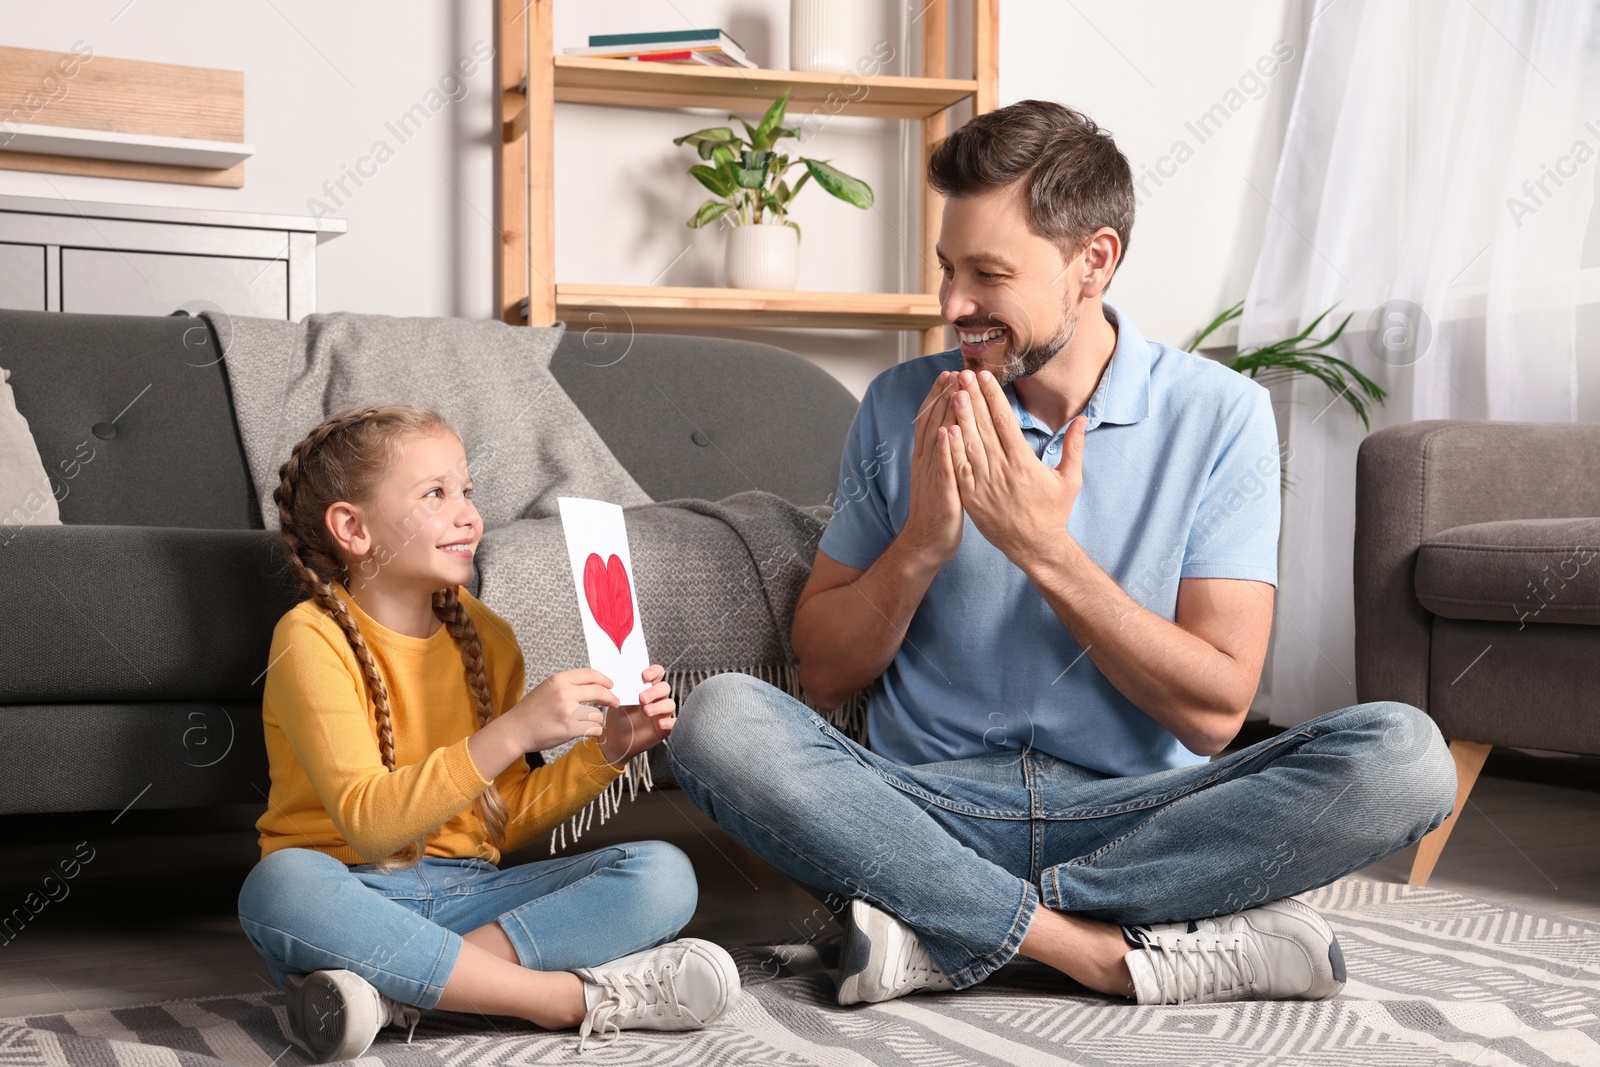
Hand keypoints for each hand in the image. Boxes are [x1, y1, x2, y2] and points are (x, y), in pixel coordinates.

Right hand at [508, 668, 619, 752]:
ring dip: (595, 719)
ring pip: (597, 713)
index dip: (604, 679)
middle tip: (615, 703)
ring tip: (583, 722)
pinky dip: (593, 731)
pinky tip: (585, 731)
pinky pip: (594, 728)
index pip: (590, 674)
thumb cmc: (531, 711)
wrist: (515, 730)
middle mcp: (564, 693)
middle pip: (599, 691)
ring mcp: (568, 711)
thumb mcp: (547, 688)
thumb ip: (568, 685)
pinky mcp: (569, 728)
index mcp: (559, 680)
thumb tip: (592, 685)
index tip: (611, 685)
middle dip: (611, 698)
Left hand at [599, 664, 675, 766]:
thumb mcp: (619, 701)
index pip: (657, 673)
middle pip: (665, 688)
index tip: (645, 676)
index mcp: (647, 687)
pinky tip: (660, 724)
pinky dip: (670, 722)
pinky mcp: (665, 727)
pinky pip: (675, 723)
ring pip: (670, 704)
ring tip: (646, 711)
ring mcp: (662, 712)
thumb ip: (625, 690)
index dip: (654, 672)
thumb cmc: (620, 717)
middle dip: (654, 691)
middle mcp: (657, 698)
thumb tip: (625, 680)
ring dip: (659, 706)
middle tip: (642, 698)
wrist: (616, 739)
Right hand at [898, 370, 963, 566]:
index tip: (949, 374)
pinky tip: (948, 432)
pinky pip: (942, 468)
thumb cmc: (938, 509)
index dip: (938, 396)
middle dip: (942, 396)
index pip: (930, 420)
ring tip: (952, 390)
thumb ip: (945, 452)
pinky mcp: (941, 493)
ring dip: (943, 414)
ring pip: (936, 439)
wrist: (926, 543)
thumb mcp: (940, 475)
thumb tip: (954, 430)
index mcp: (927, 457)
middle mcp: (926, 461)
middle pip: (932, 422)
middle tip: (953, 372)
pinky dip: (944, 450)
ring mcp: (931, 476)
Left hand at [946, 369, 1083, 564]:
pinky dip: (951, 449)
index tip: (985, 377)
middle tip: (963, 375)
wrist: (1035, 547)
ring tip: (953, 393)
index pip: (1005, 422)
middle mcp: (1002, 471)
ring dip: (960, 417)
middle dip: (973, 398)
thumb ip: (1074, 447)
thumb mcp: (1070, 480)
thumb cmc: (1054, 512)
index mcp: (1024, 463)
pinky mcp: (971, 498)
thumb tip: (1081, 419)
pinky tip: (945, 429)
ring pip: (968, 444)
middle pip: (983, 428)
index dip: (994, 397)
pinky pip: (958, 468)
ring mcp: (984, 485)